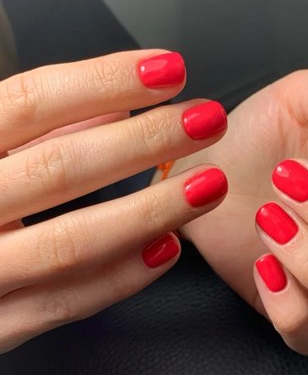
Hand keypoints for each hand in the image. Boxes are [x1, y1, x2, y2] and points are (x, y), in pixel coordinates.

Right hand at [0, 50, 227, 352]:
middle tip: (206, 120)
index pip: (32, 102)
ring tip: (208, 184)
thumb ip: (36, 128)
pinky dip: (121, 277)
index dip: (105, 82)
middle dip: (144, 140)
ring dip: (149, 210)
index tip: (169, 69)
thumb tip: (115, 106)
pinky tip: (168, 248)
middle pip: (59, 167)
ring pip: (70, 242)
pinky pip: (63, 304)